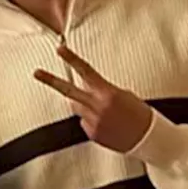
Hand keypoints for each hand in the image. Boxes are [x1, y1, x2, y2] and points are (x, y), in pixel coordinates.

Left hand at [34, 46, 152, 152]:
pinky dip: (93, 122)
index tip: (59, 49)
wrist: (151, 139)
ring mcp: (93, 121)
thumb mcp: (124, 95)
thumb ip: (101, 91)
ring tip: (106, 113)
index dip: (71, 59)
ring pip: (77, 108)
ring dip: (85, 106)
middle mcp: (97, 106)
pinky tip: (109, 126)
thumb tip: (83, 91)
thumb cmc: (139, 113)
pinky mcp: (93, 134)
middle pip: (69, 90)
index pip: (86, 71)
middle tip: (36, 72)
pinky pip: (85, 123)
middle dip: (51, 81)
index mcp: (108, 93)